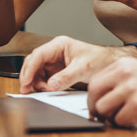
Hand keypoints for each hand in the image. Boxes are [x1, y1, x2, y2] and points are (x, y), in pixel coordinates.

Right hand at [18, 35, 136, 92]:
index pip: (38, 55)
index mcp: (60, 45)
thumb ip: (67, 77)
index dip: (30, 69)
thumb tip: (51, 85)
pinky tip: (48, 90)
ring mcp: (54, 62)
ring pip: (36, 72)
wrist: (110, 65)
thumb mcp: (84, 68)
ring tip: (45, 90)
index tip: (26, 82)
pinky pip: (43, 78)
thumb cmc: (100, 60)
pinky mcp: (56, 72)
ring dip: (36, 82)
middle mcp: (54, 52)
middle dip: (29, 76)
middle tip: (27, 90)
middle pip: (33, 63)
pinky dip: (42, 85)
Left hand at [87, 59, 136, 126]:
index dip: (94, 99)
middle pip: (95, 97)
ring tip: (127, 118)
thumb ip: (122, 81)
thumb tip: (103, 98)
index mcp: (124, 64)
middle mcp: (124, 74)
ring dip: (113, 118)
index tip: (97, 108)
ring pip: (105, 110)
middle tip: (107, 118)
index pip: (94, 83)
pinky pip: (120, 121)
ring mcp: (131, 89)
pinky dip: (127, 124)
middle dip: (99, 111)